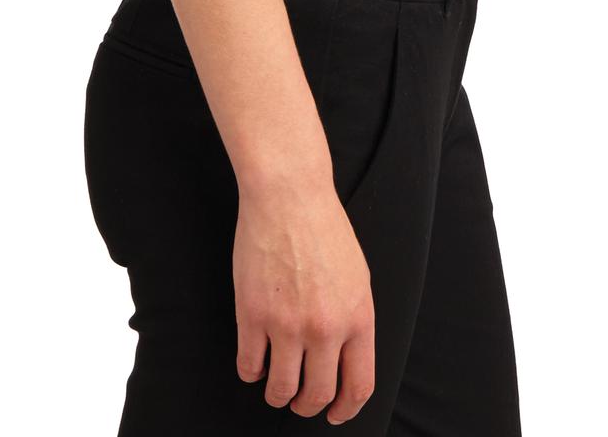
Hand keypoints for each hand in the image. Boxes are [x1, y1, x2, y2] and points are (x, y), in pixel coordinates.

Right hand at [233, 172, 374, 422]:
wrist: (289, 195)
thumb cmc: (323, 229)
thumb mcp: (357, 277)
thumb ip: (354, 321)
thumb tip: (345, 361)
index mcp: (358, 318)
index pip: (358, 386)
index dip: (345, 410)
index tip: (334, 414)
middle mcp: (325, 328)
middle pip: (317, 395)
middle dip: (307, 405)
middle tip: (300, 401)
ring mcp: (287, 324)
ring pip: (281, 389)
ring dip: (277, 394)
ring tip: (275, 385)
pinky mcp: (253, 314)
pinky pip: (249, 366)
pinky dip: (251, 372)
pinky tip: (255, 361)